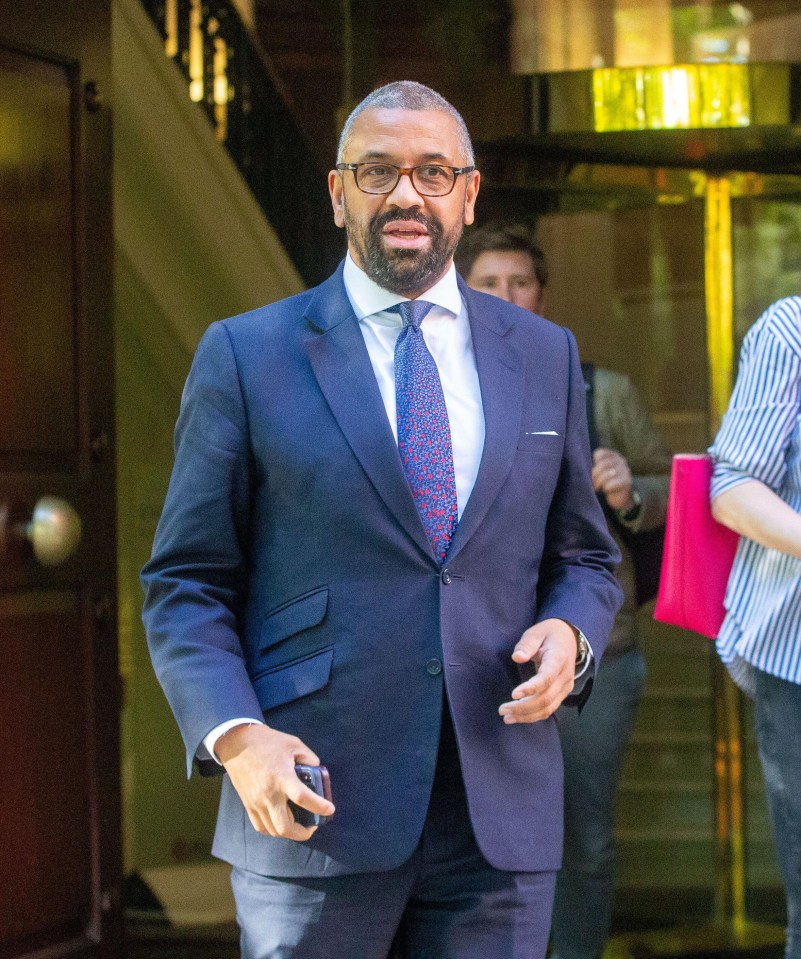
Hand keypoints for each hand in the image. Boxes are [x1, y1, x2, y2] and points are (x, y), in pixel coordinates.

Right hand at [215, 723, 334, 839]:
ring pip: (273, 831)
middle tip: (312, 825)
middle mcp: (268, 794)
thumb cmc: (267, 742)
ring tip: (299, 824)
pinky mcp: (248, 805)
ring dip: (289, 832)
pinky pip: (261, 827)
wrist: (237, 744)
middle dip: (302, 832)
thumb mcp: (294, 743)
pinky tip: (281, 821)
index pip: (302, 798)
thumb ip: (309, 758)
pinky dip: (273, 830)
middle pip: (285, 827)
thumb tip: (318, 771)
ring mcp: (256, 802)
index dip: (319, 807)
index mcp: (282, 777)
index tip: (330, 809)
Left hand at [499, 618, 577, 722]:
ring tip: (507, 717)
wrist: (569, 638)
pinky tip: (518, 717)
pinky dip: (534, 715)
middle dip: (523, 707)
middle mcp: (565, 676)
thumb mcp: (536, 632)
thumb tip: (517, 657)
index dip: (530, 688)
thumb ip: (527, 644)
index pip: (546, 678)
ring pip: (548, 708)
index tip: (513, 694)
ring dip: (527, 716)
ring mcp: (565, 687)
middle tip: (502, 710)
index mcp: (559, 659)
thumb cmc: (549, 634)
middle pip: (546, 699)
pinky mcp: (562, 693)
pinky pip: (549, 709)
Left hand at [592, 447, 634, 511]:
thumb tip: (582, 468)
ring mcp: (625, 470)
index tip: (591, 472)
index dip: (593, 463)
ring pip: (606, 474)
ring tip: (597, 487)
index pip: (600, 453)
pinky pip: (611, 484)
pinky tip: (606, 490)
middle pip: (602, 465)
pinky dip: (605, 488)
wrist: (622, 497)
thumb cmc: (607, 482)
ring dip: (598, 482)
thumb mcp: (601, 472)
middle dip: (594, 476)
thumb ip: (594, 467)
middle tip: (592, 483)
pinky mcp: (626, 481)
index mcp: (613, 455)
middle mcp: (620, 460)